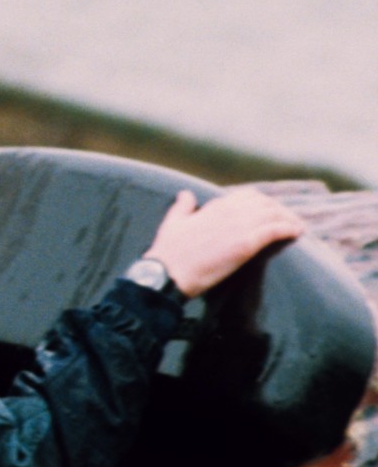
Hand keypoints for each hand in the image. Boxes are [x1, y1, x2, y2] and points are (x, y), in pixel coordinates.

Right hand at [142, 188, 305, 297]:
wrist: (168, 273)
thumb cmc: (168, 251)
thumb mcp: (172, 222)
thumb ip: (182, 206)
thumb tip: (186, 194)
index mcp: (214, 206)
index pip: (246, 196)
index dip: (262, 202)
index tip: (269, 211)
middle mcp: (229, 212)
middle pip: (265, 203)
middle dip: (279, 209)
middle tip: (288, 220)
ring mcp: (238, 227)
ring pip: (274, 214)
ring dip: (289, 218)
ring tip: (298, 227)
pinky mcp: (245, 244)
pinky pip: (275, 230)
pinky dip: (289, 229)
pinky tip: (297, 232)